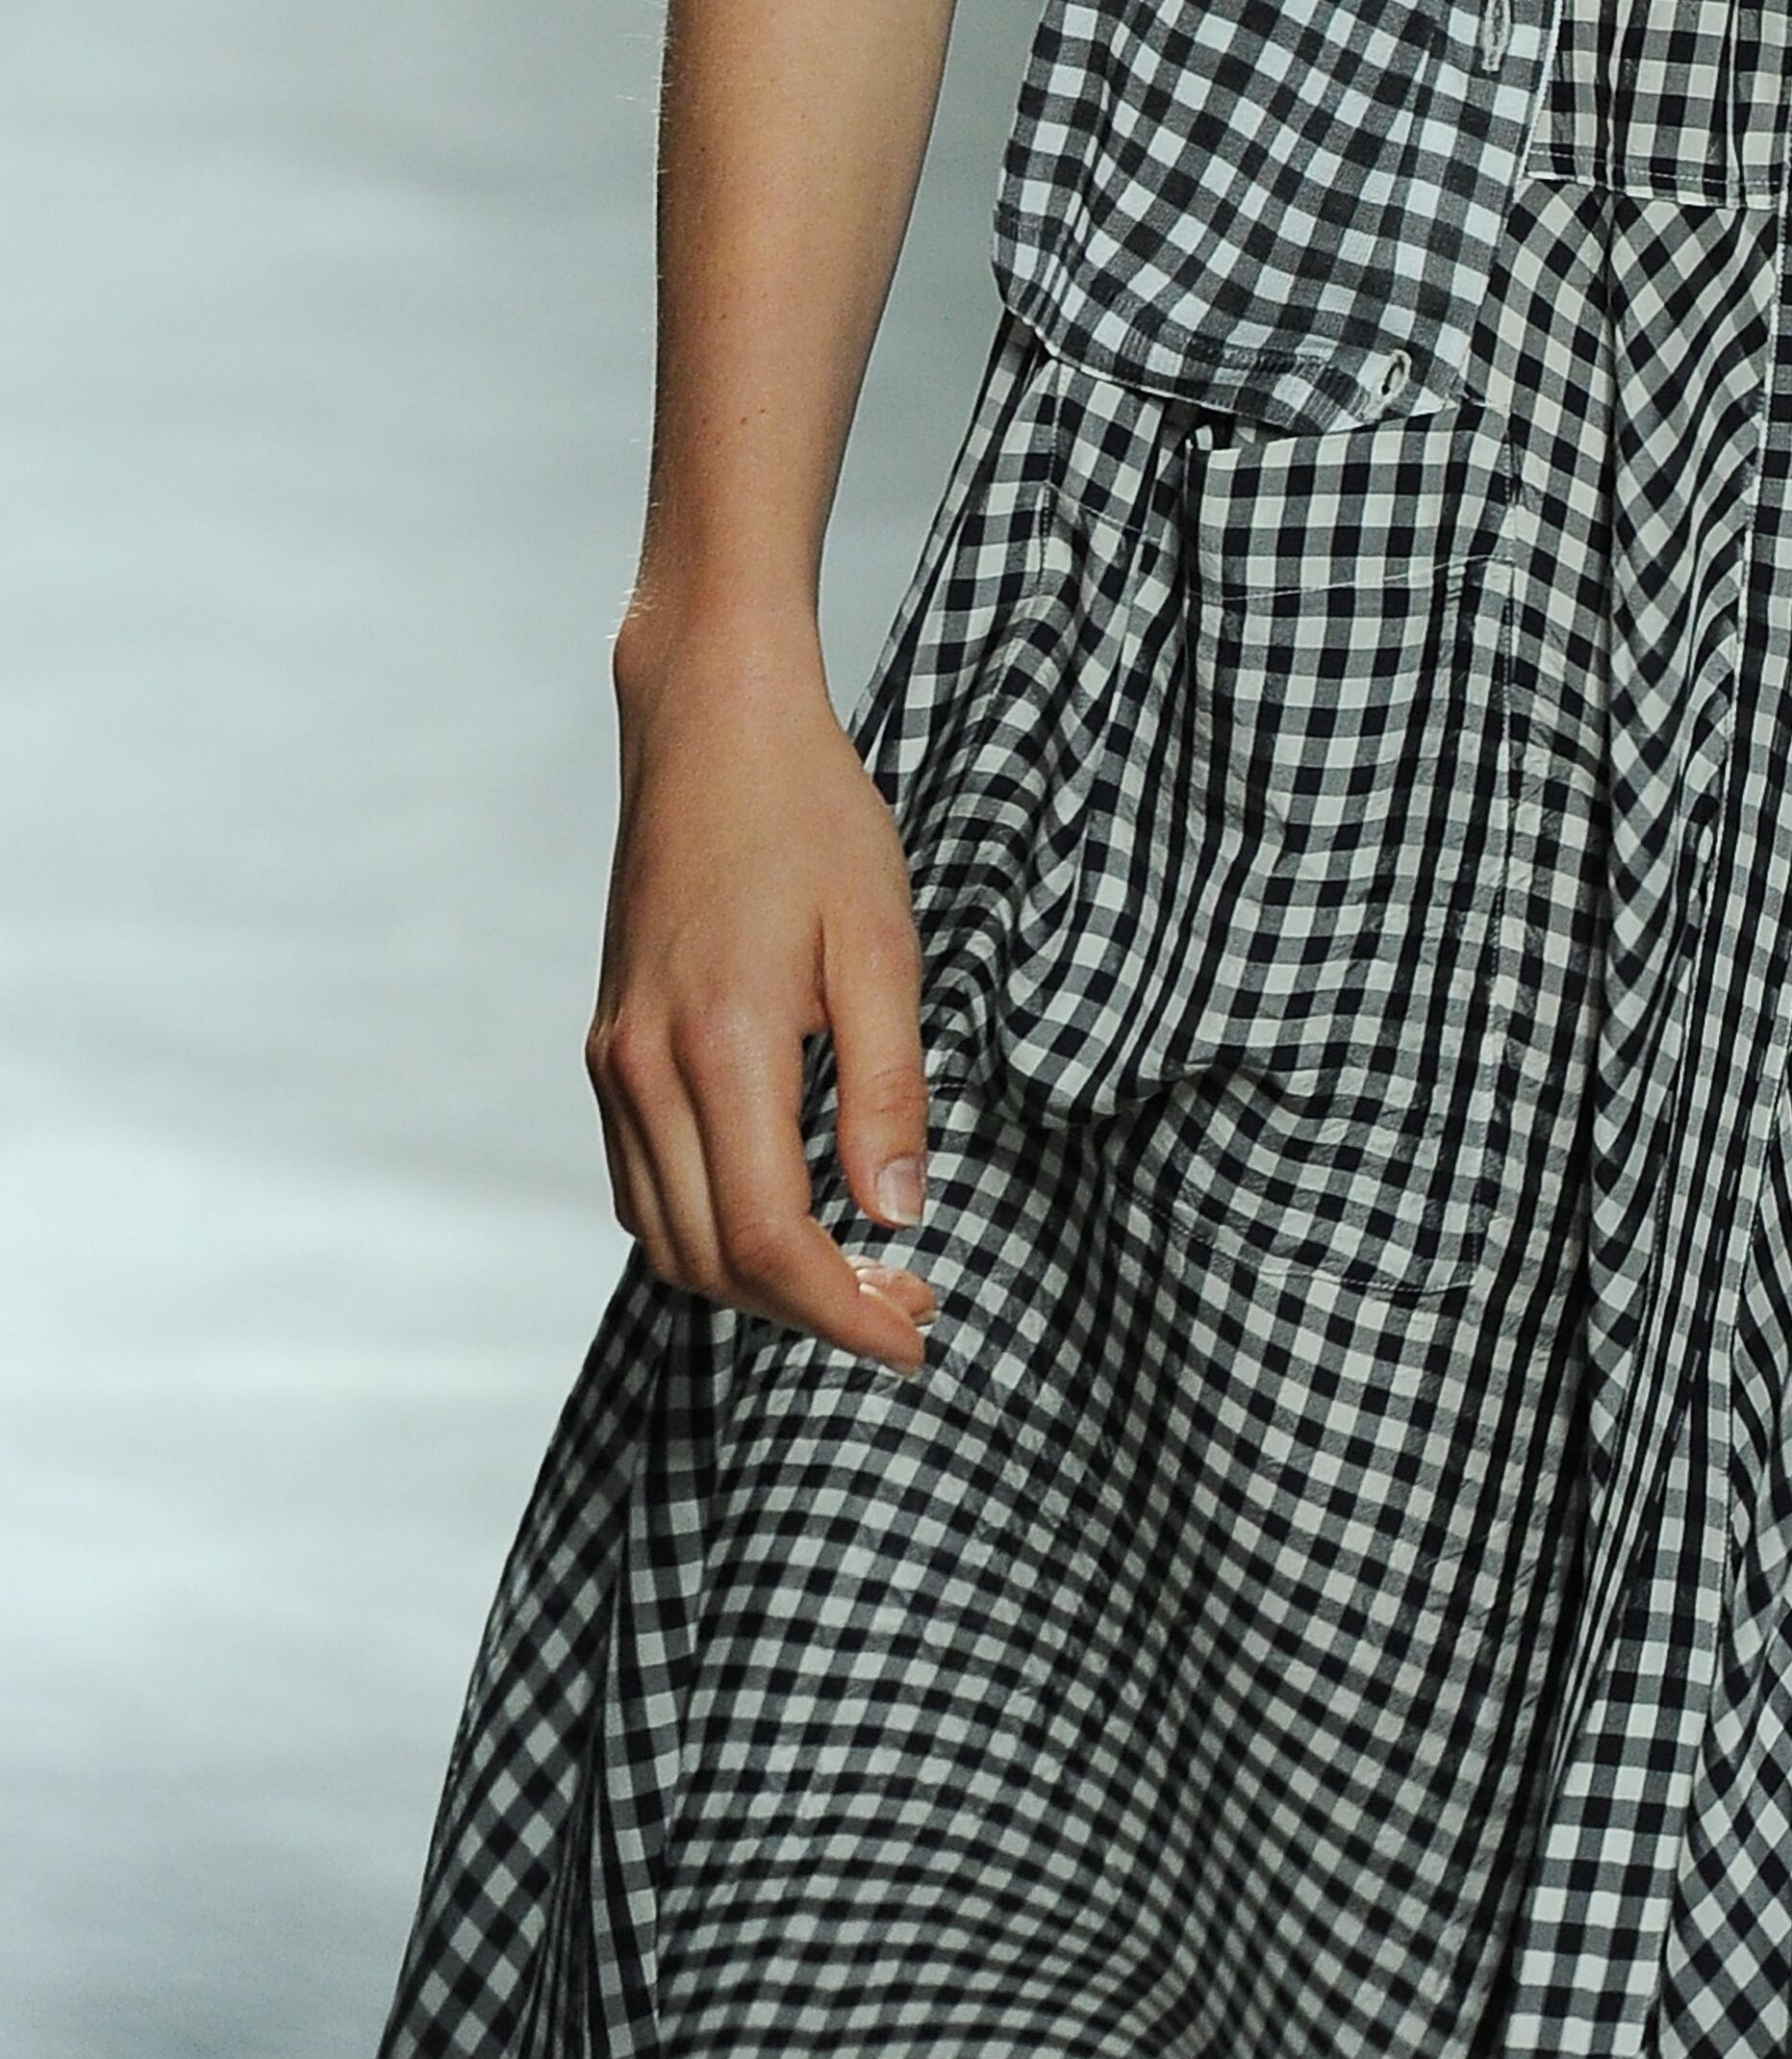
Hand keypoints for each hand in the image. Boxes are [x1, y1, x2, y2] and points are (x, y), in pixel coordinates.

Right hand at [589, 611, 935, 1367]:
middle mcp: (642, 1069)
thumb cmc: (809, 815)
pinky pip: (641, 1184)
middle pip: (711, 1262)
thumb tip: (899, 1215)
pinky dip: (704, 1230)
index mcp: (717, 1045)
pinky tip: (780, 1208)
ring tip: (855, 1271)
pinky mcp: (607, 1048)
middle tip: (907, 1303)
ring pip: (664, 1238)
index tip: (916, 1334)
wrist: (710, 724)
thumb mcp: (880, 941)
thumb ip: (887, 1087)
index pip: (768, 1240)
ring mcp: (612, 1062)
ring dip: (753, 1282)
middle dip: (809, 1311)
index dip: (843, 1312)